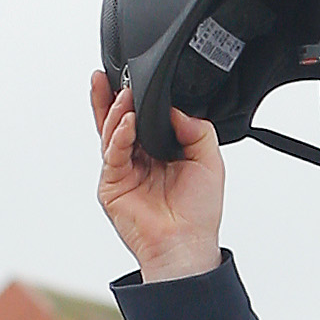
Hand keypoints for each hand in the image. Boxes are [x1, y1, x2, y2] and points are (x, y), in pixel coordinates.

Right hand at [90, 70, 226, 282]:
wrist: (188, 245)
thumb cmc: (199, 213)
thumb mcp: (210, 160)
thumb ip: (196, 128)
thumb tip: (174, 108)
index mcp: (160, 151)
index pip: (143, 116)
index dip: (138, 97)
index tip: (137, 77)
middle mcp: (139, 159)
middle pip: (118, 119)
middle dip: (112, 96)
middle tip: (109, 74)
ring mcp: (123, 171)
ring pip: (111, 132)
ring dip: (115, 110)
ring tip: (123, 94)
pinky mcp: (112, 185)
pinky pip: (112, 153)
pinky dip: (119, 135)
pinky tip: (128, 122)